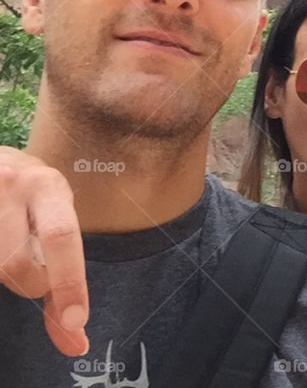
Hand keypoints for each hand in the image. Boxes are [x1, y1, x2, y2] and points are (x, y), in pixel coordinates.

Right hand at [0, 146, 87, 355]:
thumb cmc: (31, 200)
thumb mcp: (56, 222)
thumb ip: (65, 279)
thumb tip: (76, 344)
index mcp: (47, 186)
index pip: (61, 237)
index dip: (68, 282)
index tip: (76, 322)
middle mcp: (11, 184)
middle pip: (15, 263)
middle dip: (29, 283)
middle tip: (34, 273)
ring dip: (5, 274)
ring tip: (11, 249)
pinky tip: (2, 247)